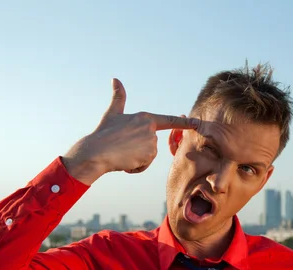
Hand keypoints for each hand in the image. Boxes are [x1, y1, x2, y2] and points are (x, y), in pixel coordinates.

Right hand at [63, 78, 197, 183]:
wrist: (95, 152)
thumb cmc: (103, 133)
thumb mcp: (112, 113)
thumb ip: (118, 97)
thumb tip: (115, 79)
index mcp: (145, 118)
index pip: (169, 121)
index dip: (185, 123)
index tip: (197, 123)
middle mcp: (151, 129)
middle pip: (152, 145)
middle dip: (139, 150)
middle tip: (122, 147)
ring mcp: (151, 143)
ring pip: (149, 156)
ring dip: (137, 159)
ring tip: (122, 153)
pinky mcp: (148, 156)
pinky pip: (145, 165)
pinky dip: (135, 167)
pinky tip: (124, 162)